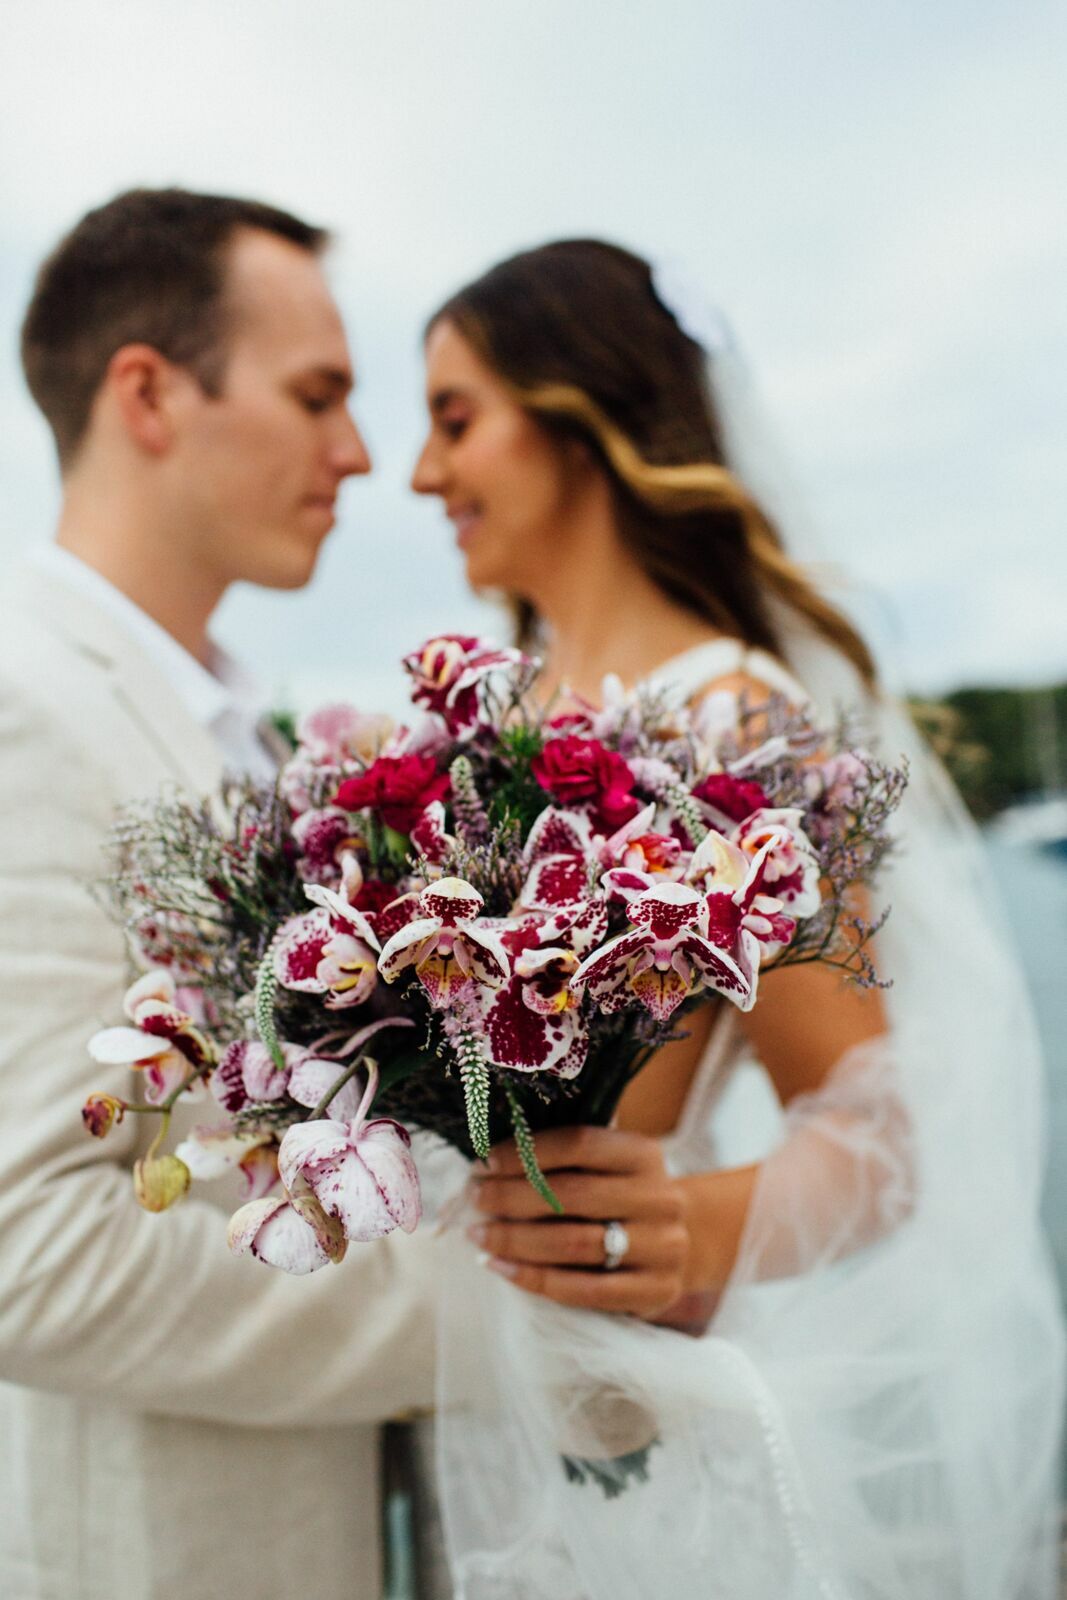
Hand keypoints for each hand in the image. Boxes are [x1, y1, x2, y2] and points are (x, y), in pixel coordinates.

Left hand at [469, 1125, 687, 1317]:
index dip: (527, 1152)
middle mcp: (660, 1197)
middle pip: (572, 1195)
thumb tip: (487, 1164)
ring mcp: (663, 1247)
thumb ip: (563, 1163)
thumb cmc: (620, 1199)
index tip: (484, 1162)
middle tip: (474, 1198)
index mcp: (644, 1154)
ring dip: (515, 1239)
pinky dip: (533, 1278)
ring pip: (574, 1243)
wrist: (680, 1245)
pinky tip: (500, 1267)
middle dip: (511, 1197)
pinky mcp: (655, 1291)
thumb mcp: (608, 1169)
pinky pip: (584, 1290)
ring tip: (478, 1235)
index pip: (579, 1144)